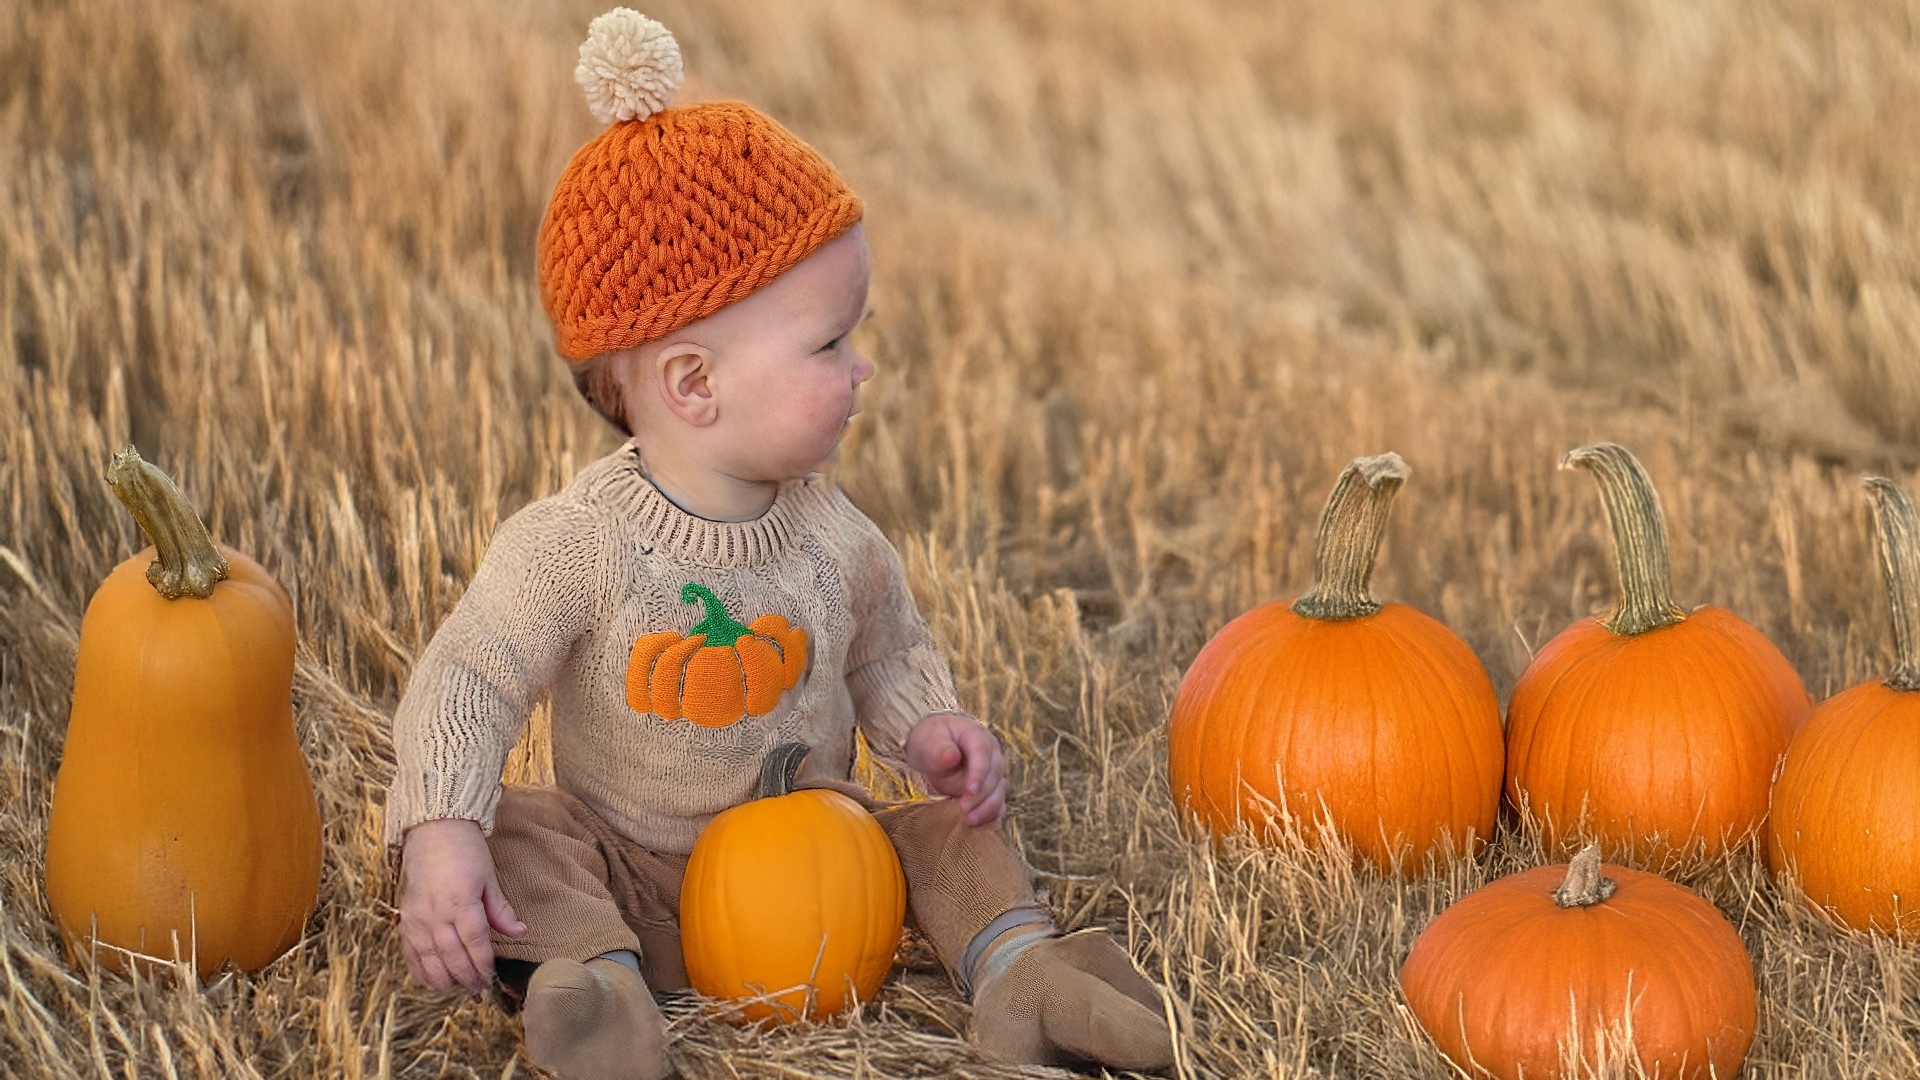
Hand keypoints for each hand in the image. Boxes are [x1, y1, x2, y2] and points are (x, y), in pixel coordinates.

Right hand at [397, 818, 526, 995]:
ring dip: (444, 979)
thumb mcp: (489, 877)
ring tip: (458, 988)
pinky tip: (431, 980)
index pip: (474, 943)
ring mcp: (417, 918)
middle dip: (467, 978)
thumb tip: (520, 933)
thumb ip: (501, 909)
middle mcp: (435, 914)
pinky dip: (420, 970)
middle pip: (452, 956)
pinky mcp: (405, 918)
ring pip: (428, 960)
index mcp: (460, 903)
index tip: (491, 979)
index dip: (483, 965)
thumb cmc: (465, 850)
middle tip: (479, 992)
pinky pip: (409, 953)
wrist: (433, 829)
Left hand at [904, 711, 1007, 825]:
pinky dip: (990, 814)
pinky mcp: (989, 789)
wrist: (932, 749)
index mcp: (977, 736)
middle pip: (995, 774)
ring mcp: (992, 772)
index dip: (979, 772)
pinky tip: (975, 824)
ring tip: (969, 820)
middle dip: (981, 794)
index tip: (969, 790)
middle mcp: (991, 753)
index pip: (983, 752)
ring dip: (987, 807)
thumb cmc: (931, 741)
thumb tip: (952, 756)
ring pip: (999, 790)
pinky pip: (997, 802)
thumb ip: (940, 749)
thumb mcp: (929, 742)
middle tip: (963, 809)